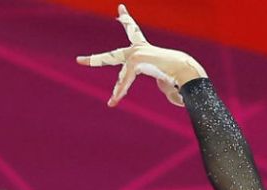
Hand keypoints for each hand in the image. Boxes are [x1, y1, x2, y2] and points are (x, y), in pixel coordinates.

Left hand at [75, 4, 206, 107]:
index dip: (127, 20)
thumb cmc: (179, 78)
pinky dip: (120, 93)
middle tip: (78, 61)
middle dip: (95, 61)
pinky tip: (113, 102)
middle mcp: (138, 49)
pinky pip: (125, 81)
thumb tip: (169, 92)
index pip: (134, 31)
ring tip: (109, 98)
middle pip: (112, 57)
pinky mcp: (135, 60)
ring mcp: (135, 54)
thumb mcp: (163, 81)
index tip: (120, 9)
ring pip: (119, 76)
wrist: (187, 73)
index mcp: (145, 50)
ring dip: (118, 90)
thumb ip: (157, 82)